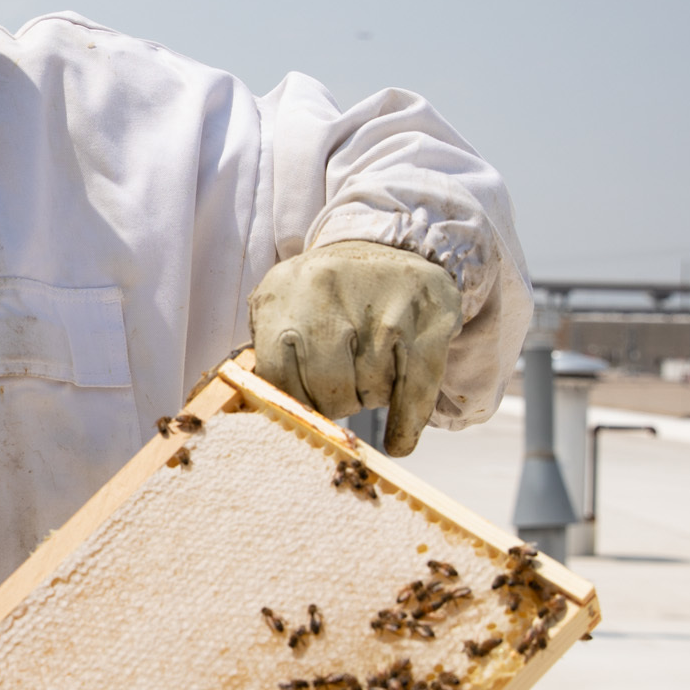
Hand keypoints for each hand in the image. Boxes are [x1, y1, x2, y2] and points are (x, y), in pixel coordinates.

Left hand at [247, 239, 461, 455]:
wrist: (389, 247)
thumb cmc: (327, 295)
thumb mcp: (284, 306)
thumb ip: (267, 353)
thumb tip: (261, 411)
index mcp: (282, 291)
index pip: (276, 375)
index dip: (293, 402)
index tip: (305, 407)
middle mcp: (327, 290)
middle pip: (327, 389)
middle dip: (335, 404)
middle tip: (342, 394)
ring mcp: (381, 304)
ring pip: (372, 391)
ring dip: (371, 397)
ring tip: (369, 374)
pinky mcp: (427, 318)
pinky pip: (415, 390)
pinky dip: (406, 423)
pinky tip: (399, 443)